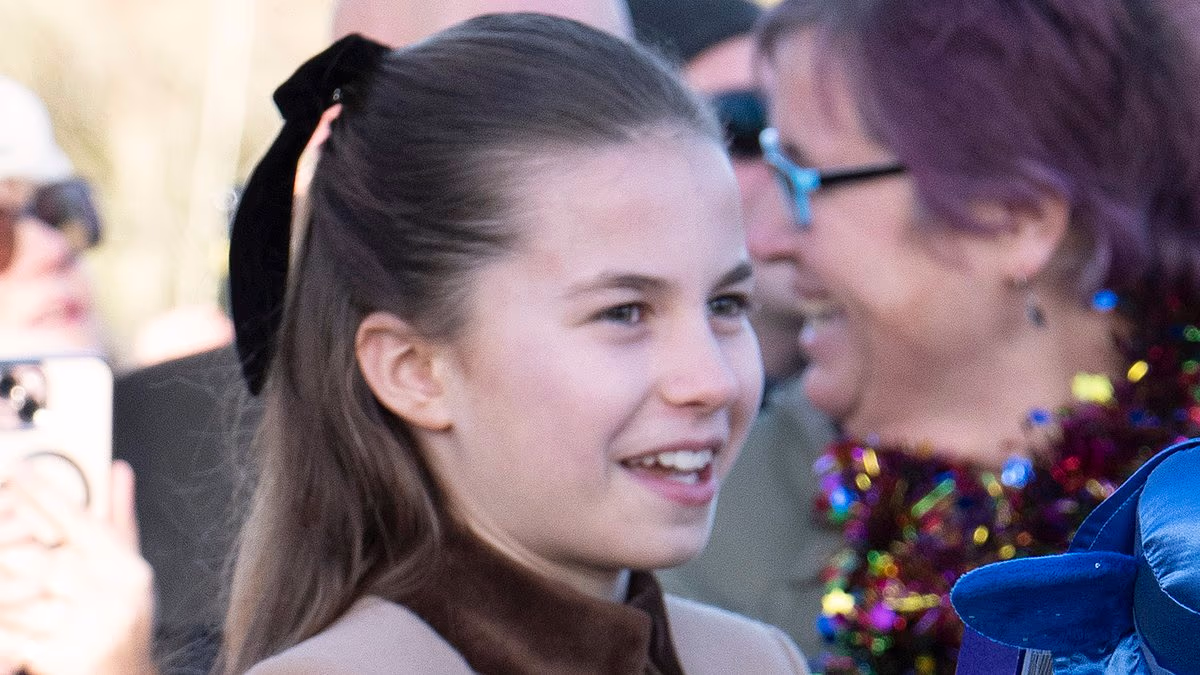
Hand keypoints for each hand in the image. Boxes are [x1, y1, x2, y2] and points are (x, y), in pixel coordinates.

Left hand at [0, 461, 156, 674]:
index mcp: (126, 567)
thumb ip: (119, 519)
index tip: (15, 470)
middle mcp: (112, 593)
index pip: (77, 519)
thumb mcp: (128, 571)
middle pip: (40, 557)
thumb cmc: (121, 624)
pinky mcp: (64, 655)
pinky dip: (2, 621)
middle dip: (4, 538)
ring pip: (20, 595)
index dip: (43, 493)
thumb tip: (118, 469)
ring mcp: (88, 626)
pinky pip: (13, 631)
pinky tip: (0, 606)